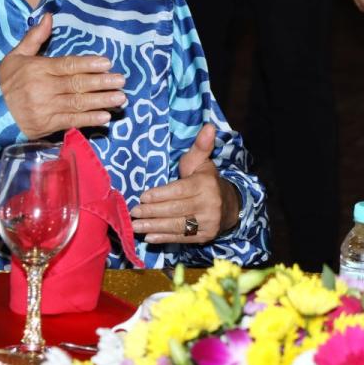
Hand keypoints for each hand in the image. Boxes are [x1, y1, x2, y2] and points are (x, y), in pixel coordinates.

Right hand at [0, 13, 126, 138]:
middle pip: (77, 84)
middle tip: (121, 80)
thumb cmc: (5, 82)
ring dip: (101, 101)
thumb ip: (35, 37)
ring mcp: (45, 108)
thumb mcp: (16, 56)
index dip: (88, 64)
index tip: (107, 62)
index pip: (67, 65)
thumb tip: (49, 16)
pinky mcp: (46, 125)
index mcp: (38, 69)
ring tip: (120, 98)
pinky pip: (70, 121)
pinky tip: (105, 117)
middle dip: (101, 82)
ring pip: (77, 103)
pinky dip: (88, 120)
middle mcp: (43, 88)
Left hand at [130, 124, 239, 243]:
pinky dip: (164, 238)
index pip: (180, 190)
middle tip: (133, 212)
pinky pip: (182, 238)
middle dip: (152, 212)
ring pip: (177, 225)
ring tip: (135, 226)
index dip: (160, 195)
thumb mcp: (202, 162)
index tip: (143, 197)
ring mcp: (208, 222)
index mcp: (206, 184)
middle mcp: (209, 204)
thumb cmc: (207, 180)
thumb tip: (209, 126)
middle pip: (176, 209)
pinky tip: (149, 237)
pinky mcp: (205, 236)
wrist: (230, 206)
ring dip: (154, 227)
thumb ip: (201, 146)